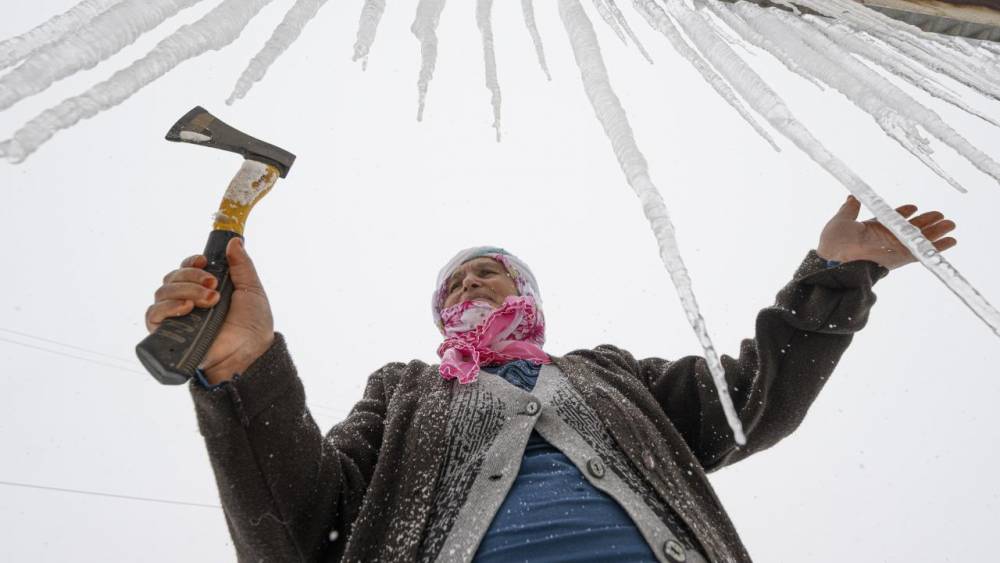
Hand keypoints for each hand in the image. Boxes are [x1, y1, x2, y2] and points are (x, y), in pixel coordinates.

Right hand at [145, 238, 273, 383]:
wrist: (250, 352)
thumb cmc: (252, 325)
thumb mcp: (251, 290)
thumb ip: (242, 266)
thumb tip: (235, 241)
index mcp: (204, 288)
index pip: (185, 268)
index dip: (191, 263)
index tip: (204, 262)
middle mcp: (187, 300)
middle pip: (172, 277)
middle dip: (192, 277)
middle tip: (213, 287)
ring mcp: (177, 317)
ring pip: (162, 292)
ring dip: (185, 290)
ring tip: (209, 301)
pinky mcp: (169, 334)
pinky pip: (153, 315)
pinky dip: (166, 307)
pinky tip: (186, 308)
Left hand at [817, 196, 956, 270]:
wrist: (836, 262)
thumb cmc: (834, 243)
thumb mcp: (841, 221)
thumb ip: (850, 209)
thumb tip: (852, 196)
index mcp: (872, 229)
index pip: (892, 219)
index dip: (904, 213)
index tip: (913, 207)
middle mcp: (885, 239)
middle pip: (911, 228)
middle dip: (926, 221)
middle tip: (940, 214)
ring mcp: (894, 248)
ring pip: (920, 238)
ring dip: (936, 231)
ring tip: (950, 224)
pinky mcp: (901, 258)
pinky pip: (922, 252)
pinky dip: (937, 247)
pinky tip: (951, 241)